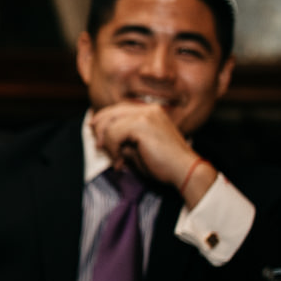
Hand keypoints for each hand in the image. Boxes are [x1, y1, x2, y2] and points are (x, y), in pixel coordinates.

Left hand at [87, 101, 214, 204]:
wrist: (185, 171)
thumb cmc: (163, 164)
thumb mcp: (138, 148)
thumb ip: (122, 139)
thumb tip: (101, 138)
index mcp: (150, 111)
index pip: (118, 109)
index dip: (103, 120)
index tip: (96, 135)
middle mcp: (148, 109)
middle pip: (111, 112)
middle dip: (100, 130)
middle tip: (100, 148)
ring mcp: (146, 114)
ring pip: (110, 124)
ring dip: (108, 144)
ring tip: (117, 160)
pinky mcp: (142, 124)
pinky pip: (114, 133)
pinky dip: (113, 149)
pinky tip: (121, 162)